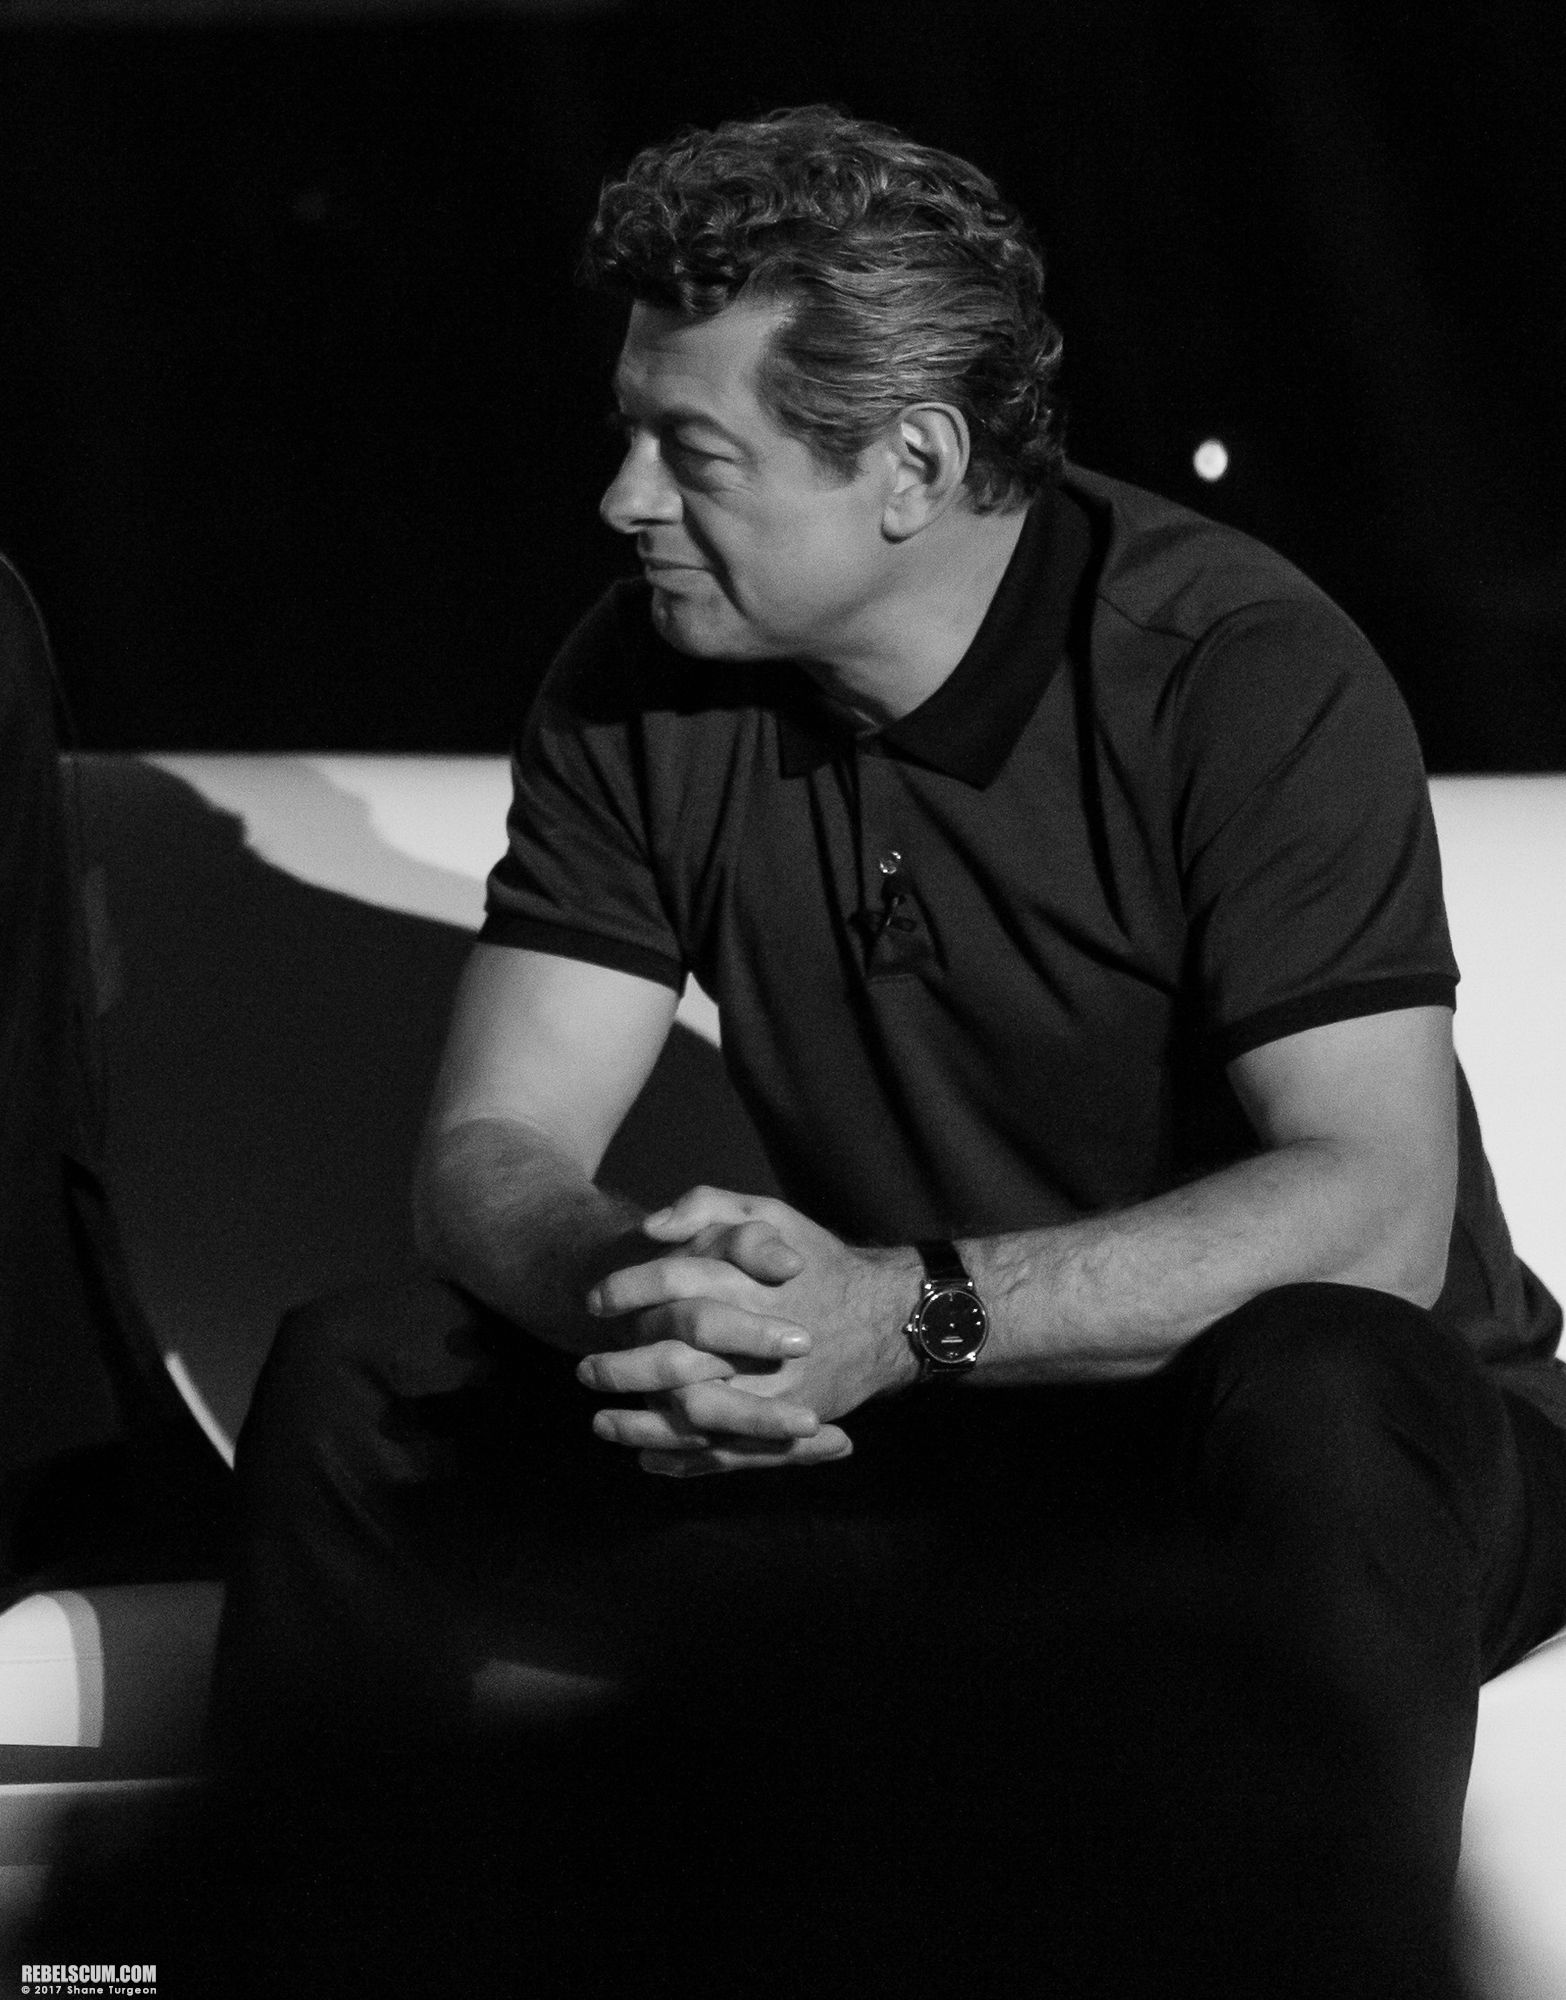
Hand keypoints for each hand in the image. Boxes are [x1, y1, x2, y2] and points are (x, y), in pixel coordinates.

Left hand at [578, 1187, 918, 1476]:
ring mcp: (773, 1391)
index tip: (594, 1301)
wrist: (884, 1318)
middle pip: (674, 1362)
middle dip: (622, 1368)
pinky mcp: (785, 1427)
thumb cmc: (816, 1261)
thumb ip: (708, 1207)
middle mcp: (759, 1342)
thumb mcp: (769, 1214)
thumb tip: (652, 1227)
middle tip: (585, 1370)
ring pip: (693, 1417)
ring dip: (640, 1424)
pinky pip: (726, 1454)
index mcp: (750, 1284)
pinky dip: (683, 1459)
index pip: (674, 1283)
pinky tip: (647, 1456)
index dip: (627, 1290)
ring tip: (601, 1423)